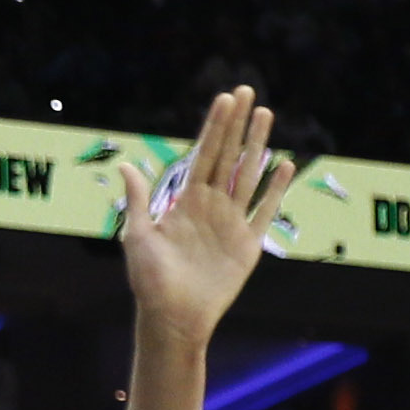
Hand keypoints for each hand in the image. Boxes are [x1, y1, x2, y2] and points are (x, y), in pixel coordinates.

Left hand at [110, 82, 299, 339]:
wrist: (172, 318)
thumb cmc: (150, 281)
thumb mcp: (138, 237)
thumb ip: (137, 200)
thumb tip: (124, 164)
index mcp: (186, 201)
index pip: (204, 154)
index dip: (215, 127)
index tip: (224, 99)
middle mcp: (211, 206)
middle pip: (228, 156)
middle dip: (238, 124)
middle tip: (247, 90)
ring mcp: (231, 223)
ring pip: (248, 175)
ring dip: (258, 145)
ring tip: (266, 115)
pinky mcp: (248, 245)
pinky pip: (265, 211)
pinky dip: (275, 190)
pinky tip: (285, 165)